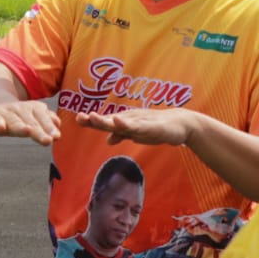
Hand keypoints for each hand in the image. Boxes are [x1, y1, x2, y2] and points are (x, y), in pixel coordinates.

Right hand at [0, 101, 60, 145]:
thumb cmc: (18, 117)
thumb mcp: (33, 117)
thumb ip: (46, 121)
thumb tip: (57, 123)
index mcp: (33, 109)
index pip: (43, 118)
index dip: (50, 127)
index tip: (57, 136)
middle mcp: (20, 110)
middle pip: (31, 122)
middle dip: (39, 132)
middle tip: (48, 140)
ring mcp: (5, 113)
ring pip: (14, 121)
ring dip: (20, 127)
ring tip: (27, 131)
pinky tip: (0, 128)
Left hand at [78, 107, 200, 146]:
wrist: (180, 124)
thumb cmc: (157, 128)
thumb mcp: (137, 134)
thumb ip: (122, 135)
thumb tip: (107, 140)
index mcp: (126, 123)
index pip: (106, 122)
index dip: (92, 121)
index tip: (78, 119)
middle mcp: (131, 120)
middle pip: (110, 121)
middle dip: (95, 120)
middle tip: (80, 118)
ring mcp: (141, 123)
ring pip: (121, 122)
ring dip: (107, 120)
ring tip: (93, 117)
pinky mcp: (152, 127)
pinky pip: (138, 126)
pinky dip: (127, 124)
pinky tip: (118, 121)